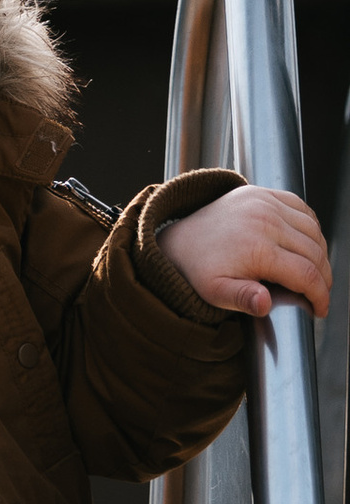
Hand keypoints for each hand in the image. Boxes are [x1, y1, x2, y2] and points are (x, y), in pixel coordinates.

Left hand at [157, 182, 333, 320]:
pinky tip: (308, 244)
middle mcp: (267, 221)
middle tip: (320, 293)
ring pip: (313, 230)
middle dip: (323, 277)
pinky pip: (302, 208)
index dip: (319, 294)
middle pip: (314, 252)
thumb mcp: (213, 292)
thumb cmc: (198, 269)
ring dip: (320, 252)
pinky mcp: (264, 193)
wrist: (180, 239)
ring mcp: (266, 203)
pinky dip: (311, 227)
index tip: (320, 310)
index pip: (306, 274)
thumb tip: (265, 303)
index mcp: (258, 248)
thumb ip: (241, 299)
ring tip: (316, 272)